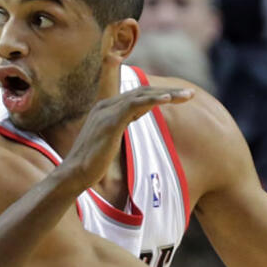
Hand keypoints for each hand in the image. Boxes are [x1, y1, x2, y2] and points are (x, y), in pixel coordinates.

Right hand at [57, 86, 194, 188]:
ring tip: (188, 96)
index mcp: (106, 108)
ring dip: (167, 94)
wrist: (75, 174)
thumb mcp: (111, 138)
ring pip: (142, 95)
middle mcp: (106, 105)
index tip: (180, 98)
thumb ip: (122, 123)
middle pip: (143, 92)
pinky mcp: (110, 121)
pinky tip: (169, 99)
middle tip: (191, 94)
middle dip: (169, 92)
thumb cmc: (92, 162)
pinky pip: (135, 105)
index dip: (159, 95)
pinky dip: (153, 100)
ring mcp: (107, 111)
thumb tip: (137, 116)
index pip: (138, 96)